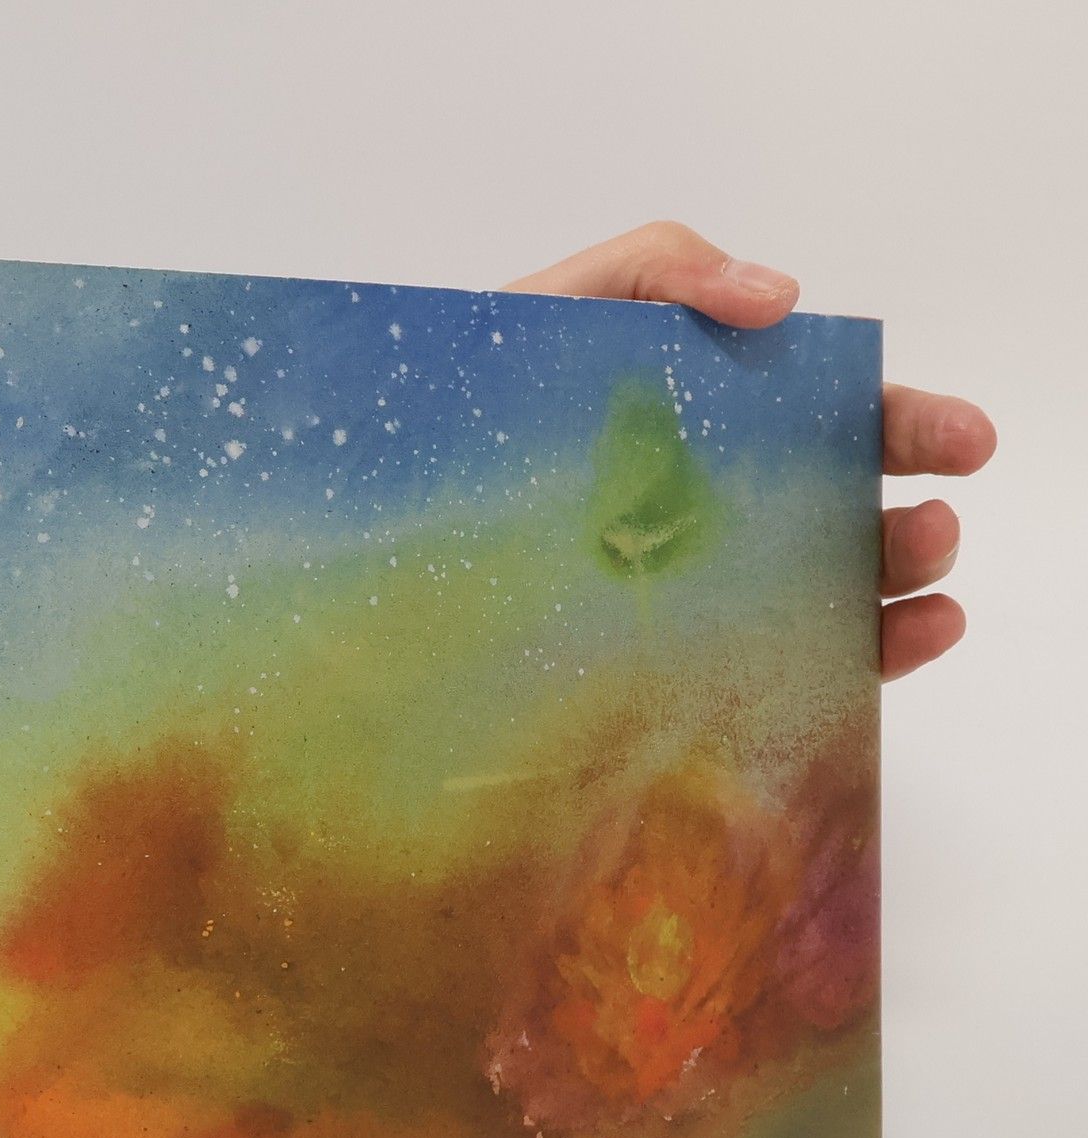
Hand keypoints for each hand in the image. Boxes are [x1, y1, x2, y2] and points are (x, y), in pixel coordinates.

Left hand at [506, 222, 995, 678]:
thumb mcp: (553, 305)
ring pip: (816, 598)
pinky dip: (840, 662)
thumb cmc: (464, 397)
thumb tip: (779, 297)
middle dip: (907, 519)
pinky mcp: (647, 663)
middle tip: (932, 521)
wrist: (373, 498)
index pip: (829, 423)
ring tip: (921, 580)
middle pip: (838, 516)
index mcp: (708, 428)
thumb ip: (658, 269)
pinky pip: (756, 673)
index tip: (959, 442)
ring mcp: (686, 591)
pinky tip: (891, 647)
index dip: (903, 426)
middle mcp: (711, 514)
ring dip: (890, 591)